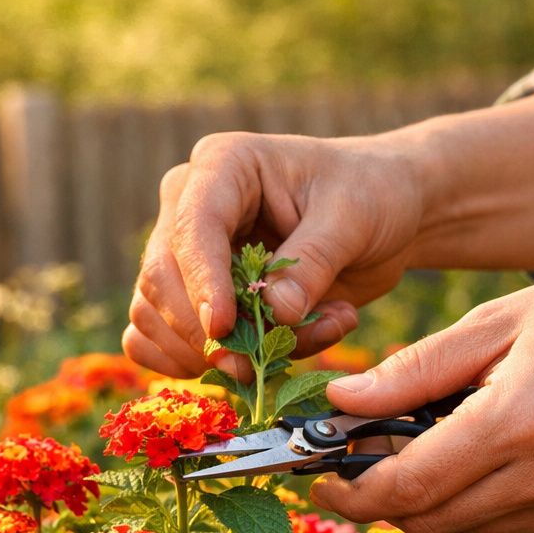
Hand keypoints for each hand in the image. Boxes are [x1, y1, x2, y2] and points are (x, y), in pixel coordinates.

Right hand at [123, 131, 431, 378]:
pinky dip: (201, 367)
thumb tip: (276, 312)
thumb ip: (313, 263)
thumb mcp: (353, 218)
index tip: (222, 327)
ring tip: (297, 345)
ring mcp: (184, 255)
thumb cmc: (368, 195)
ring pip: (152, 318)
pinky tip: (262, 360)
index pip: (191, 227)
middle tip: (252, 366)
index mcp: (223, 166)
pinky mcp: (189, 298)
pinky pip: (161, 344)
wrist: (380, 214)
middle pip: (160, 278)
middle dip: (202, 333)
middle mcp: (188, 206)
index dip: (201, 282)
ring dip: (212, 355)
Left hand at [309, 264, 533, 532]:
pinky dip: (469, 504)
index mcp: (517, 422)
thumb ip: (413, 370)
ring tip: (429, 441)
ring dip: (423, 498)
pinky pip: (495, 530)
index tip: (314, 481)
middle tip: (357, 454)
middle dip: (376, 495)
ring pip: (455, 530)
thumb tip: (338, 406)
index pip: (406, 487)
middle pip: (422, 518)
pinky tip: (482, 456)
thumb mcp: (494, 321)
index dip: (347, 493)